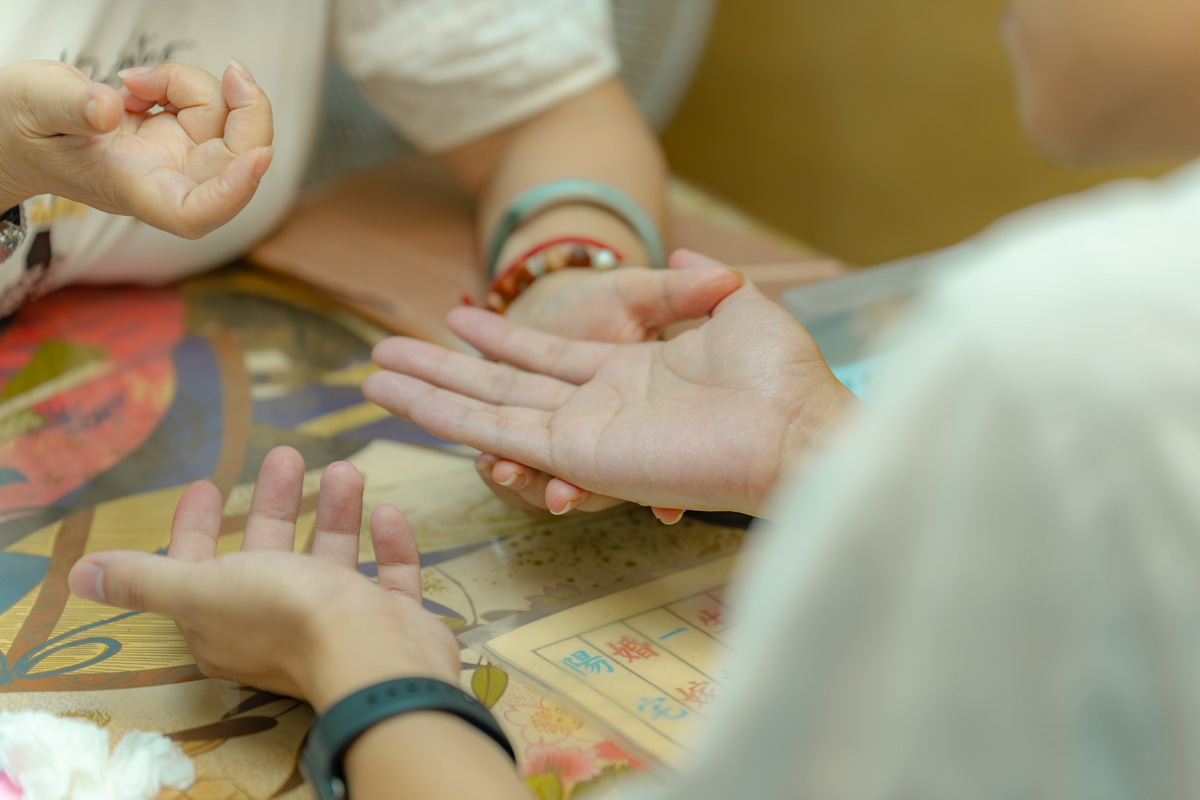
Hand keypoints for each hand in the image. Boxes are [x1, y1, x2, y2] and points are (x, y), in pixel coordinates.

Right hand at [0, 59, 272, 238]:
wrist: (17, 128)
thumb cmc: (20, 126)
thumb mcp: (35, 105)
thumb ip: (71, 107)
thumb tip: (109, 109)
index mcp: (134, 191)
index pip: (196, 214)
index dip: (234, 192)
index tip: (257, 157)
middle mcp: (167, 180)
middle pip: (237, 163)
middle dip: (248, 114)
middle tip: (233, 72)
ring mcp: (178, 158)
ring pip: (226, 125)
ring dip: (192, 87)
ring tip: (134, 82)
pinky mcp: (180, 134)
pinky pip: (209, 107)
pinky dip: (182, 85)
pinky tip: (140, 87)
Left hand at [67, 447, 458, 711]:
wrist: (376, 657)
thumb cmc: (286, 616)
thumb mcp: (203, 589)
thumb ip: (145, 580)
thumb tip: (78, 577)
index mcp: (225, 624)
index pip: (201, 569)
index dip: (197, 528)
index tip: (205, 485)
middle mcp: (278, 626)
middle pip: (270, 555)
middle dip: (274, 503)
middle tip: (285, 455)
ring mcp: (338, 625)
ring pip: (333, 561)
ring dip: (336, 513)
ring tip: (345, 470)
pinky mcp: (388, 623)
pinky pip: (388, 578)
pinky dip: (388, 546)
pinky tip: (388, 513)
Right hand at [364, 254, 859, 518]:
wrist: (797, 429)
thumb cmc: (781, 377)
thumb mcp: (737, 311)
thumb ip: (699, 291)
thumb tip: (698, 264)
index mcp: (625, 376)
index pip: (543, 357)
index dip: (497, 339)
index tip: (456, 318)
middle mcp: (592, 408)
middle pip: (497, 387)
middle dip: (440, 370)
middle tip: (382, 354)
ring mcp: (578, 435)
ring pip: (481, 412)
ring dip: (425, 395)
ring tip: (372, 375)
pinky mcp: (573, 455)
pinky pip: (496, 432)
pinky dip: (444, 415)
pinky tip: (402, 397)